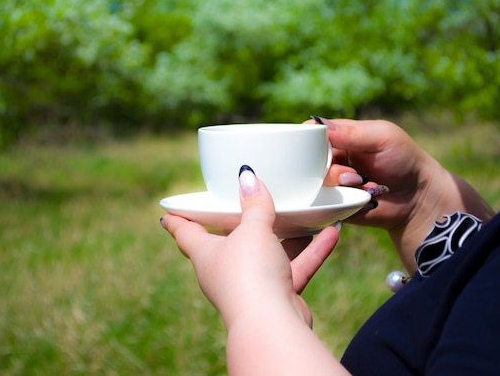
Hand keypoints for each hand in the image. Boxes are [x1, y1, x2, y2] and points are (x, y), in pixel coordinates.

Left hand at [161, 165, 339, 329]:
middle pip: (227, 243)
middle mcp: (225, 270)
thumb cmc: (249, 274)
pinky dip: (312, 250)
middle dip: (235, 225)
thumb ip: (254, 204)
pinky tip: (332, 232)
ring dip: (285, 235)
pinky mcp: (277, 295)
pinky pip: (294, 267)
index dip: (176, 221)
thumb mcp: (252, 230)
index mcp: (206, 254)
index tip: (168, 213)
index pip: (184, 233)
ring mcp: (251, 284)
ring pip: (267, 254)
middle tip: (237, 204)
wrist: (272, 323)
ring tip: (300, 213)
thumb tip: (247, 176)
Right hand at [309, 117, 494, 271]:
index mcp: (338, 137)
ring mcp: (331, 183)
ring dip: (341, 185)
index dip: (308, 140)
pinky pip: (324, 204)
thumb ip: (351, 131)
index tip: (320, 148)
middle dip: (330, 168)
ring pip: (316, 183)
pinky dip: (343, 202)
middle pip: (307, 161)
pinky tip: (361, 200)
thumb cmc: (404, 160)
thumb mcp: (382, 137)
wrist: (418, 199)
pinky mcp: (333, 205)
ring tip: (364, 186)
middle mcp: (330, 159)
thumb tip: (316, 124)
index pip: (310, 134)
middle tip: (354, 175)